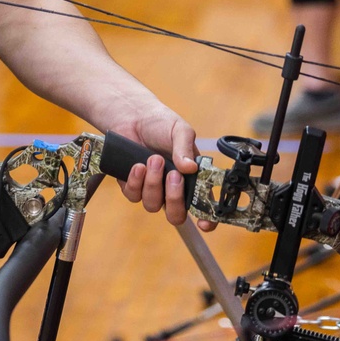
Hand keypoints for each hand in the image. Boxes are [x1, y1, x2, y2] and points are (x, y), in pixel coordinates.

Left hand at [107, 103, 211, 228]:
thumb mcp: (180, 131)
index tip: (204, 223)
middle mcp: (172, 189)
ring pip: (153, 204)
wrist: (133, 116)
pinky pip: (133, 195)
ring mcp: (152, 189)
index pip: (203, 206)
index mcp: (192, 178)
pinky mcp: (132, 185)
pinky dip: (136, 181)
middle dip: (175, 199)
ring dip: (153, 183)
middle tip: (173, 175)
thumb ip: (186, 149)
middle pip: (176, 215)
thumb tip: (190, 168)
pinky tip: (137, 165)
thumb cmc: (161, 123)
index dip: (207, 220)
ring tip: (153, 159)